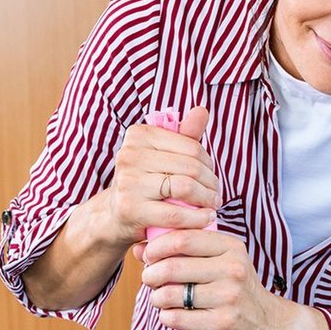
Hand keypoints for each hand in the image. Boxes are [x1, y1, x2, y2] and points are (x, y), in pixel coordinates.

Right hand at [92, 106, 219, 252]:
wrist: (114, 215)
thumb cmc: (145, 181)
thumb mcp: (163, 155)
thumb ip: (184, 134)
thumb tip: (202, 110)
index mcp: (139, 135)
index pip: (191, 147)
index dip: (209, 164)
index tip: (211, 177)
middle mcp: (130, 154)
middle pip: (190, 167)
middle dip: (211, 183)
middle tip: (216, 195)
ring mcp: (128, 181)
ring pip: (185, 188)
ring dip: (207, 199)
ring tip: (213, 206)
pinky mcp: (130, 208)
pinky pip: (175, 213)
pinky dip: (196, 218)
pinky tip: (206, 219)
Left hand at [139, 228, 291, 329]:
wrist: (266, 323)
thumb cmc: (235, 287)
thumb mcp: (221, 260)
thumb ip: (185, 250)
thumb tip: (140, 249)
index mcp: (232, 247)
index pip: (184, 238)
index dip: (157, 246)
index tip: (149, 255)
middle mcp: (233, 270)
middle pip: (173, 266)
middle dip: (151, 274)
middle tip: (149, 279)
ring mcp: (228, 297)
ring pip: (171, 294)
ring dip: (156, 298)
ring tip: (160, 298)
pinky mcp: (222, 323)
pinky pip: (177, 318)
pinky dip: (166, 317)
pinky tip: (171, 315)